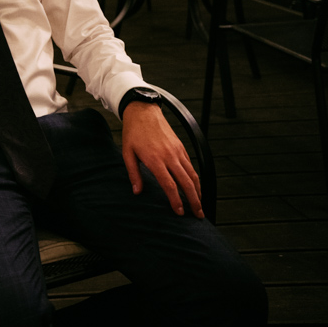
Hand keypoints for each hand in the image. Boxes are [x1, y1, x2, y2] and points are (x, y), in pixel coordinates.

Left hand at [121, 102, 203, 218]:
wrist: (143, 112)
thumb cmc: (133, 133)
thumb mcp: (127, 153)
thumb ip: (133, 173)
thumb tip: (137, 191)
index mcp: (155, 160)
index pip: (169, 185)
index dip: (176, 200)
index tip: (179, 212)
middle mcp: (170, 157)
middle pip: (186, 183)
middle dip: (194, 201)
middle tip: (198, 215)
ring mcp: (178, 152)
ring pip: (192, 175)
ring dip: (198, 191)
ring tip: (200, 205)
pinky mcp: (181, 148)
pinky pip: (191, 166)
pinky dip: (195, 179)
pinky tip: (195, 187)